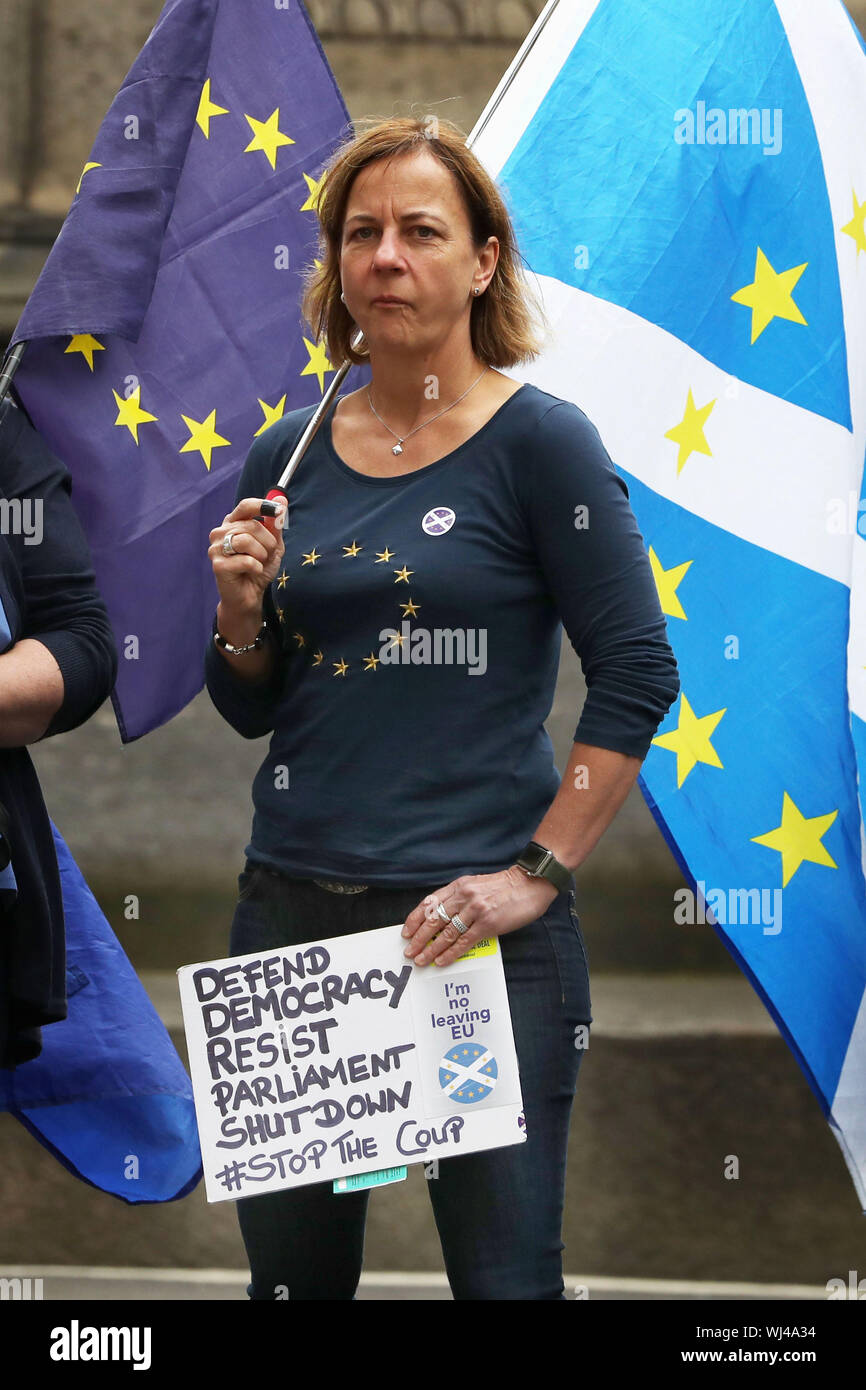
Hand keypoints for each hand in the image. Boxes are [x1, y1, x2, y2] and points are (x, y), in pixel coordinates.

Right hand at [208, 497, 285, 617]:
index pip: (245, 506)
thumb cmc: (259, 568)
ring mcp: (216, 548)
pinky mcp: (218, 565)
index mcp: (233, 523)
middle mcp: (221, 532)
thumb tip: (282, 499)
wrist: (249, 596)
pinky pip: (245, 560)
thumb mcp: (273, 545)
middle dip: (268, 542)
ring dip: (262, 555)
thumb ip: (275, 524)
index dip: (262, 506)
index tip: (278, 511)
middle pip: (251, 526)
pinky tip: (253, 572)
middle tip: (267, 555)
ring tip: (260, 563)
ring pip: (246, 540)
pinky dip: (256, 568)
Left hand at [401, 865, 557, 967]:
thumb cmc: (504, 887)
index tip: (406, 932)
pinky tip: (441, 961)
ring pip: (446, 933)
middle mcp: (464, 896)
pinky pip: (463, 942)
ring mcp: (475, 910)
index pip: (429, 903)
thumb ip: (459, 898)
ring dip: (431, 949)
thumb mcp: (476, 885)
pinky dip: (450, 953)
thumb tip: (442, 918)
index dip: (415, 919)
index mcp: (459, 885)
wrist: (528, 884)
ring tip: (421, 960)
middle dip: (419, 938)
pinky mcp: (487, 923)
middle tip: (409, 951)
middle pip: (434, 919)